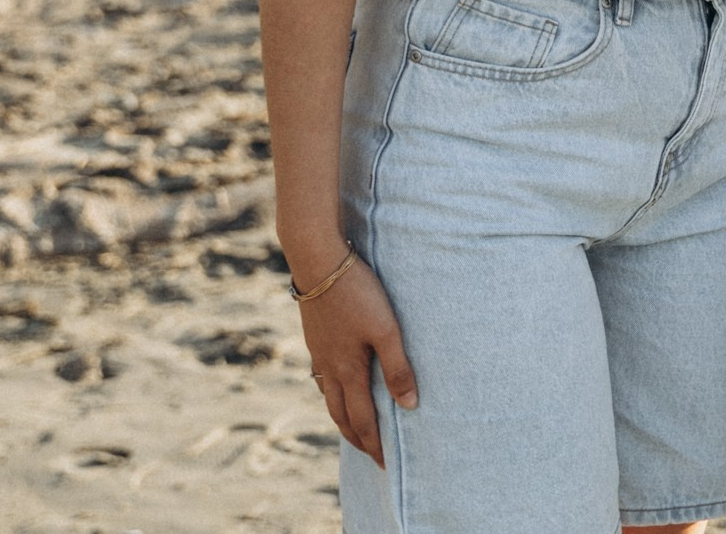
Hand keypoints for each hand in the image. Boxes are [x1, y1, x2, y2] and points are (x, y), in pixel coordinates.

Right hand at [298, 250, 417, 465]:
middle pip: (341, 415)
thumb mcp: (386, 329)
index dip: (375, 444)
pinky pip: (322, 377)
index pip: (362, 420)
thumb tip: (409, 405)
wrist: (318, 261)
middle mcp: (329, 368)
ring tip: (355, 428)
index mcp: (348, 370)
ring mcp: (319, 353)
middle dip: (358, 438)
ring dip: (343, 417)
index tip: (385, 464)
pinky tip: (338, 385)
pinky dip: (332, 392)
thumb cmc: (358, 293)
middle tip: (372, 455)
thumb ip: (398, 367)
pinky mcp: (315, 337)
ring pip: (329, 397)